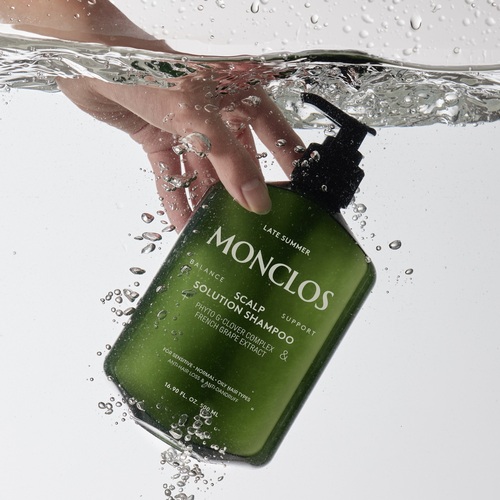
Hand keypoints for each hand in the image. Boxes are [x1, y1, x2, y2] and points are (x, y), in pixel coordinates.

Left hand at [57, 72, 303, 229]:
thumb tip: (256, 200)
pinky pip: (174, 175)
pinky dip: (178, 198)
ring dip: (209, 201)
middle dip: (244, 190)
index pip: (274, 130)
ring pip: (205, 171)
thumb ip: (231, 161)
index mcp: (235, 89)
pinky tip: (186, 225)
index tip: (300, 190)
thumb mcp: (199, 116)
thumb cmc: (146, 66)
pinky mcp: (159, 137)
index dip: (287, 160)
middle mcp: (215, 108)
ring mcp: (186, 124)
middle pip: (239, 157)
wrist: (86, 57)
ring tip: (222, 231)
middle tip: (257, 221)